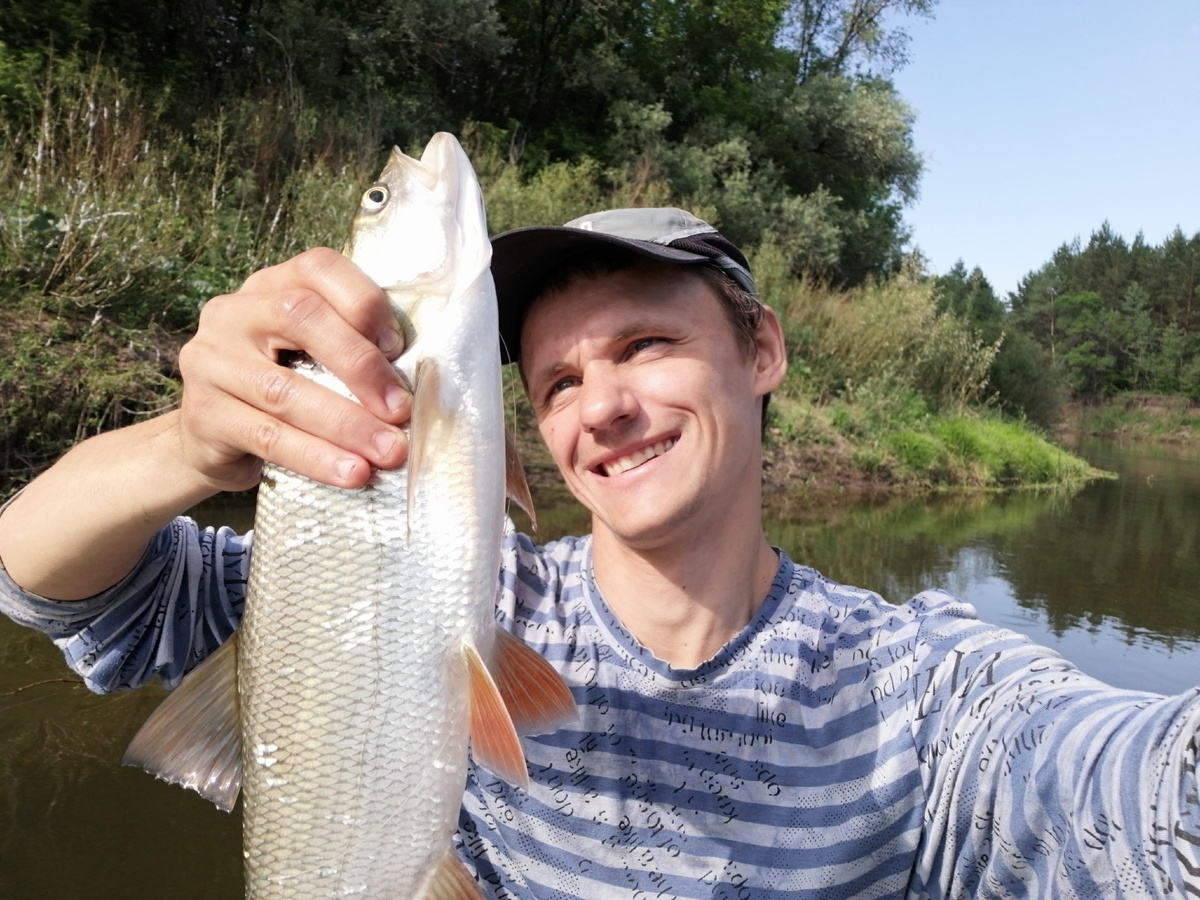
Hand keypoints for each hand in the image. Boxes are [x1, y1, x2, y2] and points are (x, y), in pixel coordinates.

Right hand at [177, 248, 410, 491]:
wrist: (213, 442)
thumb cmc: (285, 391)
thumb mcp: (315, 357)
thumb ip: (353, 349)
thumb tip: (414, 384)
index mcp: (270, 287)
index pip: (317, 268)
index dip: (364, 302)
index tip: (399, 348)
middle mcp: (233, 314)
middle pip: (300, 317)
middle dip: (360, 365)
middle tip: (400, 410)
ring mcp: (209, 361)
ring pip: (284, 390)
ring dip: (347, 424)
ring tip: (388, 451)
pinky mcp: (202, 414)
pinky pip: (267, 437)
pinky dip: (317, 457)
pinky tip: (352, 473)